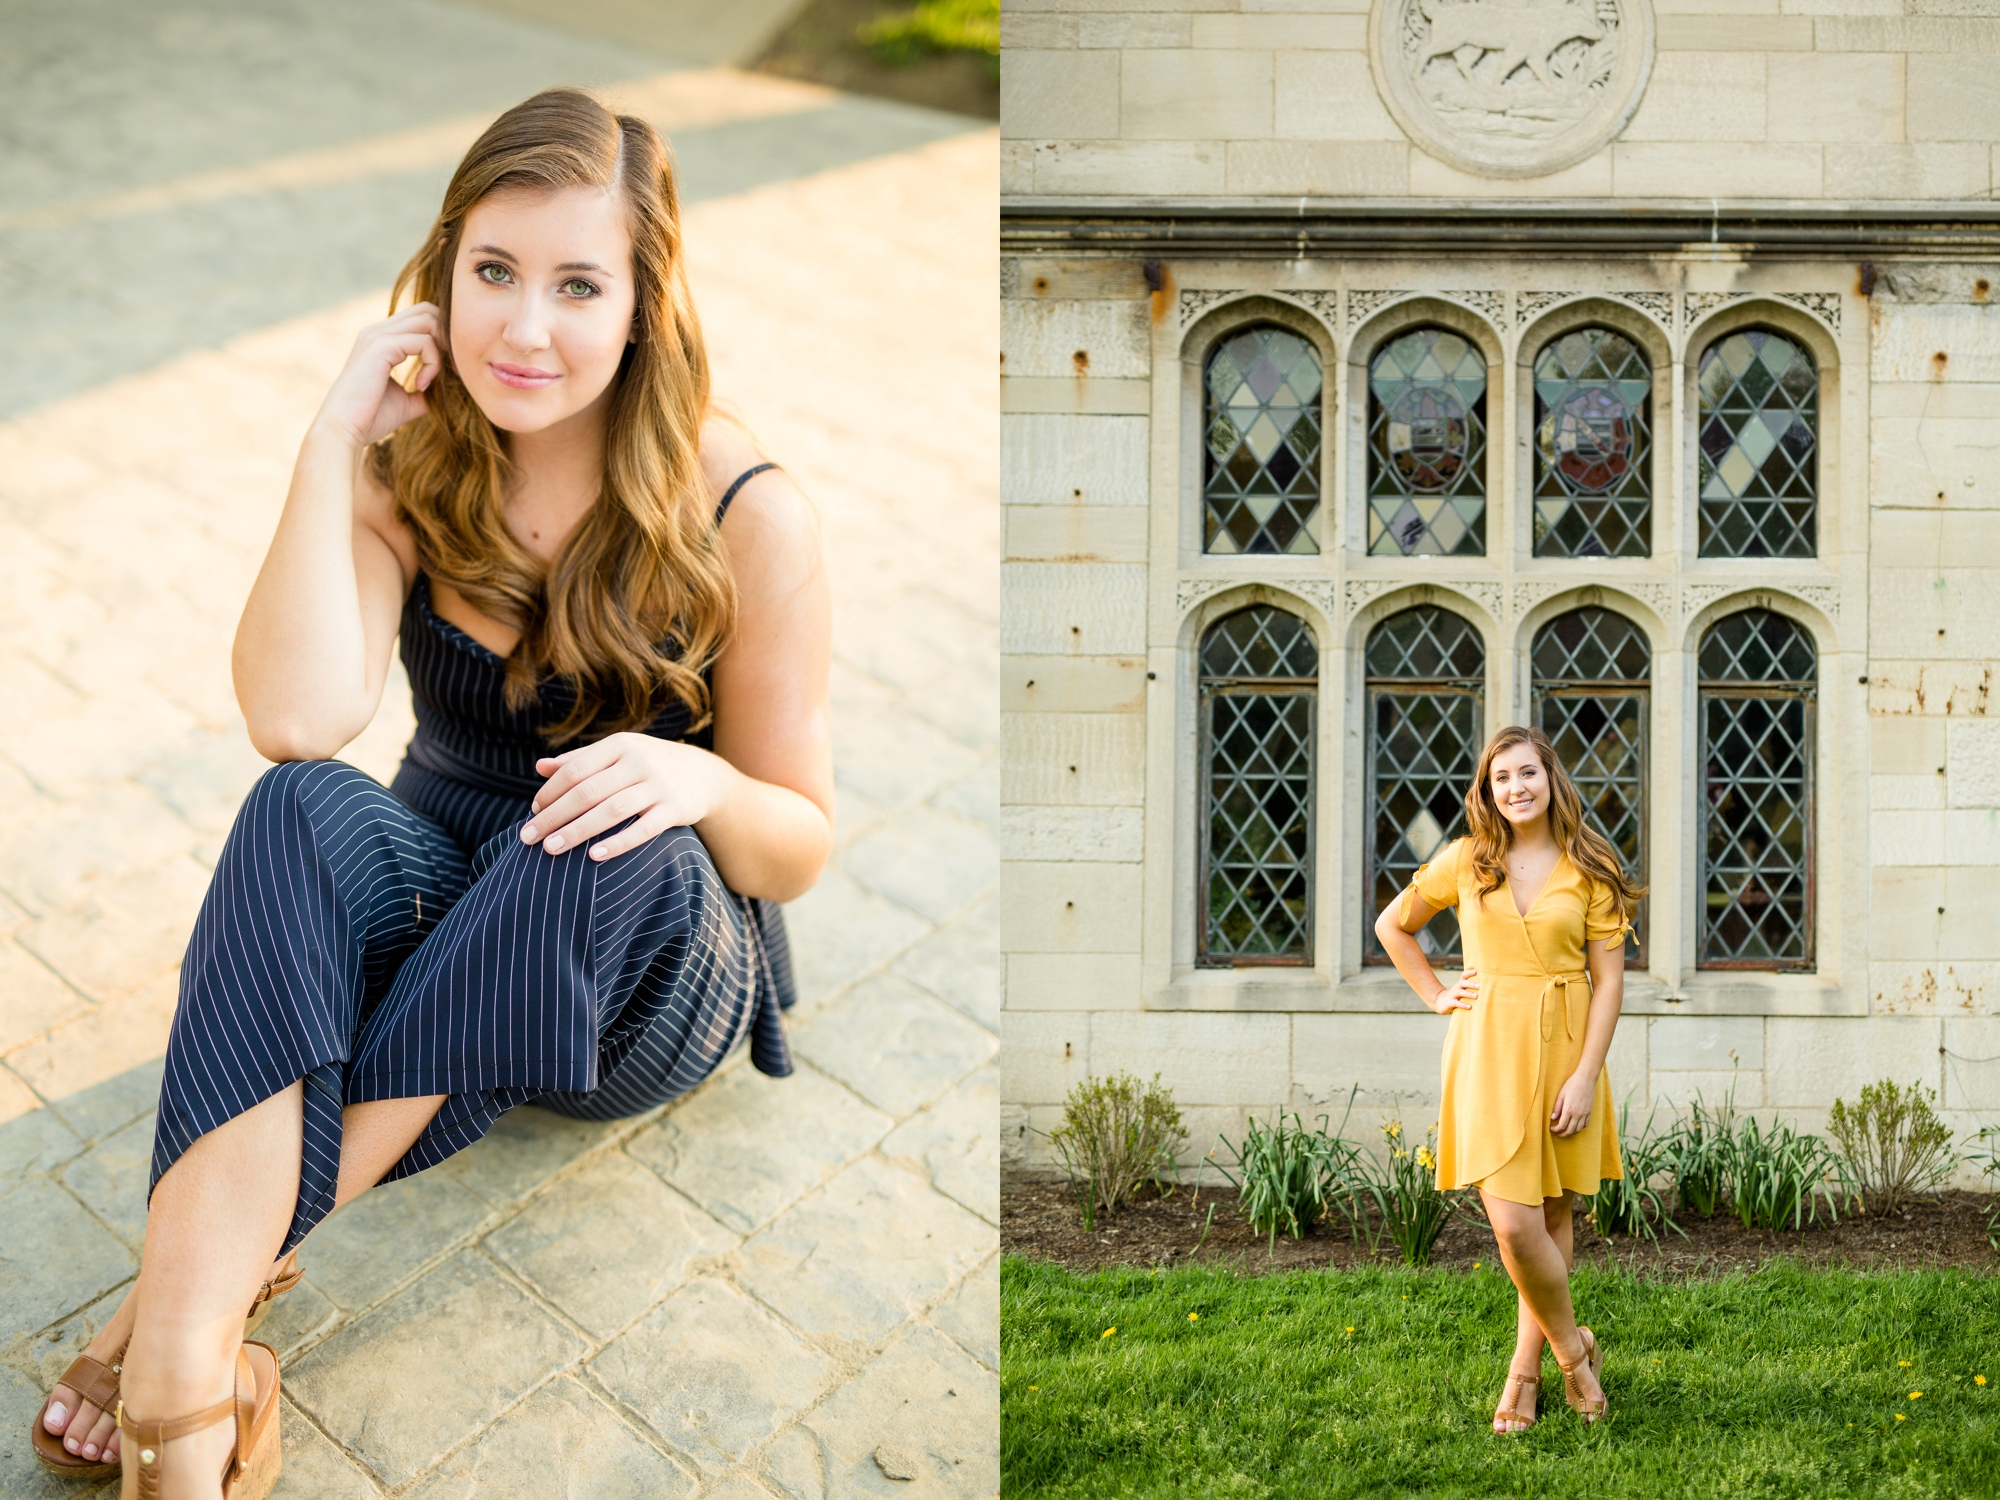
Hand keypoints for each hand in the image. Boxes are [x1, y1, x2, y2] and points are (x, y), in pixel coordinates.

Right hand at [311, 303, 445, 450]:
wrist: (344, 430)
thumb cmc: (371, 418)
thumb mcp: (408, 400)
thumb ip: (427, 387)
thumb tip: (450, 388)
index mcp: (382, 339)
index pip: (422, 317)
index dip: (443, 337)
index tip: (447, 371)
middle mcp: (378, 331)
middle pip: (428, 310)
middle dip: (448, 337)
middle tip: (450, 369)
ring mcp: (377, 335)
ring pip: (428, 321)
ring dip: (442, 350)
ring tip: (434, 380)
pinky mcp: (381, 346)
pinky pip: (423, 341)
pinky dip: (432, 363)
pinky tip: (421, 385)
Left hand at [520, 732, 734, 860]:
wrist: (705, 774)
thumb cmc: (649, 764)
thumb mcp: (619, 754)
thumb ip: (581, 760)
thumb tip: (540, 767)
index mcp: (619, 745)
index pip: (574, 770)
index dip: (550, 792)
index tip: (533, 813)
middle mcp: (639, 762)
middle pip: (587, 792)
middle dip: (554, 816)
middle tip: (528, 837)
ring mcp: (659, 786)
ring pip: (611, 811)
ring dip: (577, 831)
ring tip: (551, 849)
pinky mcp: (675, 809)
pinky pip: (643, 829)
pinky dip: (618, 843)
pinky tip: (594, 857)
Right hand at [1429, 967, 1477, 1015]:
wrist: (1439, 1002)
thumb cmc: (1455, 996)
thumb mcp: (1461, 990)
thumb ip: (1470, 987)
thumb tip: (1486, 987)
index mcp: (1460, 984)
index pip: (1463, 976)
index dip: (1469, 973)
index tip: (1476, 971)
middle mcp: (1456, 988)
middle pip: (1462, 983)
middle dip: (1471, 984)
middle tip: (1479, 986)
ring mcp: (1452, 995)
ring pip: (1459, 992)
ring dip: (1468, 994)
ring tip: (1476, 996)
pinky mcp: (1450, 1002)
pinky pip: (1456, 1003)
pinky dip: (1463, 1005)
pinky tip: (1469, 1007)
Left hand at [1551, 1071, 1594, 1136]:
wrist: (1586, 1080)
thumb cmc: (1572, 1085)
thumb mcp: (1561, 1095)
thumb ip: (1557, 1108)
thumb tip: (1552, 1118)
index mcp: (1569, 1110)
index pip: (1562, 1126)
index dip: (1556, 1130)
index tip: (1551, 1129)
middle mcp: (1578, 1114)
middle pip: (1570, 1130)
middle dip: (1563, 1134)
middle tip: (1557, 1133)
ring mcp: (1585, 1114)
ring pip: (1578, 1129)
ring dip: (1571, 1133)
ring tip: (1565, 1131)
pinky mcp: (1589, 1112)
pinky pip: (1585, 1124)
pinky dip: (1579, 1128)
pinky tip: (1575, 1126)